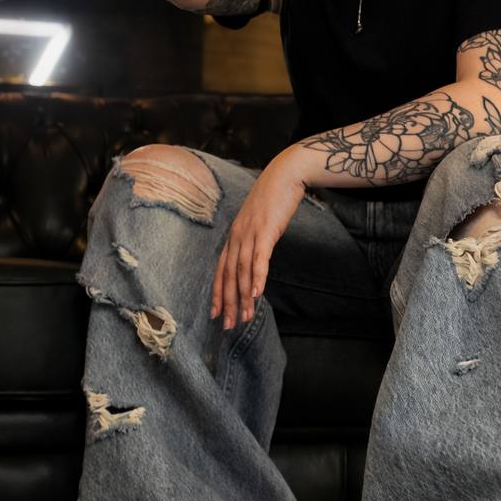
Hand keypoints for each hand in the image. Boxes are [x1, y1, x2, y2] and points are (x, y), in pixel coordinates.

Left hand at [211, 147, 310, 329]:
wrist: (284, 175)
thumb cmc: (273, 199)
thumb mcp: (259, 223)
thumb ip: (254, 241)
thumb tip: (254, 259)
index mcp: (234, 236)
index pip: (220, 270)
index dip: (217, 293)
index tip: (215, 314)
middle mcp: (236, 237)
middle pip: (228, 275)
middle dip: (228, 303)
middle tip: (228, 326)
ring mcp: (250, 233)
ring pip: (243, 271)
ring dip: (244, 296)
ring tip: (245, 317)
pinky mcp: (265, 231)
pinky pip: (259, 258)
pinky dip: (258, 277)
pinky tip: (258, 294)